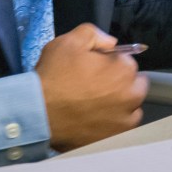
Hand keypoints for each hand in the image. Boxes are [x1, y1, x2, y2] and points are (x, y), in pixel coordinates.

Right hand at [36, 23, 148, 150]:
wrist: (37, 114)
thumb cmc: (53, 78)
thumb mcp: (68, 42)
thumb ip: (94, 34)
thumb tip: (111, 42)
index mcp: (124, 69)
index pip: (126, 61)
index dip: (109, 64)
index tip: (94, 70)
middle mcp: (131, 95)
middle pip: (134, 84)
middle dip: (120, 83)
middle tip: (95, 87)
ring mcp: (125, 119)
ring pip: (131, 106)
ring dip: (120, 104)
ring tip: (95, 105)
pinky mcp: (116, 137)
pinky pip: (123, 127)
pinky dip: (114, 123)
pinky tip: (97, 119)